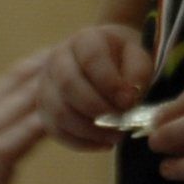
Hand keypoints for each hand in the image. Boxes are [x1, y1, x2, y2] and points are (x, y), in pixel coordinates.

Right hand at [34, 23, 151, 150]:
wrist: (108, 60)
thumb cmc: (125, 59)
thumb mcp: (139, 58)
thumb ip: (138, 73)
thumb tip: (126, 100)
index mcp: (84, 39)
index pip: (91, 58)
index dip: (110, 82)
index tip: (130, 101)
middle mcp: (58, 58)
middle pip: (68, 85)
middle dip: (98, 109)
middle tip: (123, 123)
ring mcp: (46, 84)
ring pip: (58, 110)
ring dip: (89, 130)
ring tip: (116, 136)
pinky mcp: (44, 108)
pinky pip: (55, 130)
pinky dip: (80, 142)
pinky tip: (104, 144)